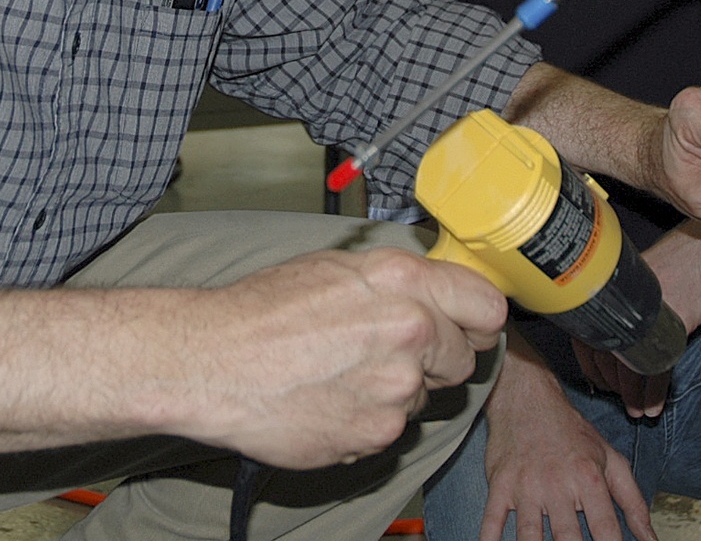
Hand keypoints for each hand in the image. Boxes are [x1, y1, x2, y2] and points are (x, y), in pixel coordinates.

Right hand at [187, 247, 505, 469]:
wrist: (213, 362)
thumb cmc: (262, 311)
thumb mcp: (335, 267)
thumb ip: (397, 281)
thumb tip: (434, 292)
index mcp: (402, 281)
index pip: (487, 305)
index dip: (478, 318)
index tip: (469, 324)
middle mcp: (411, 331)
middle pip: (463, 356)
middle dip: (435, 356)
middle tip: (385, 349)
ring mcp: (398, 388)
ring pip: (424, 395)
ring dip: (397, 389)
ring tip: (342, 372)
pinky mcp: (379, 433)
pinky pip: (392, 428)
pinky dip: (369, 419)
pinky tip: (330, 399)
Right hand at [480, 353, 654, 540]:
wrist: (527, 399)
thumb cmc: (572, 434)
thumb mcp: (611, 461)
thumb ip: (634, 503)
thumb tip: (651, 540)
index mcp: (589, 478)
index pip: (605, 529)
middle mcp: (558, 483)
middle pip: (567, 538)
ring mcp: (526, 485)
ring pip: (529, 534)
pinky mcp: (500, 485)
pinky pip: (492, 519)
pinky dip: (490, 538)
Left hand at [573, 219, 700, 417]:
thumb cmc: (676, 262)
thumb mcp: (640, 279)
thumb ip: (623, 302)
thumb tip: (611, 333)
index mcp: (610, 292)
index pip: (587, 338)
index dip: (590, 365)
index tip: (599, 381)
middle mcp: (621, 305)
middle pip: (605, 356)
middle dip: (612, 384)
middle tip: (620, 401)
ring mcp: (645, 318)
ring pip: (629, 366)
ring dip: (631, 395)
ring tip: (636, 412)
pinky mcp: (671, 327)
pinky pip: (658, 368)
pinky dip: (654, 392)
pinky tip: (654, 406)